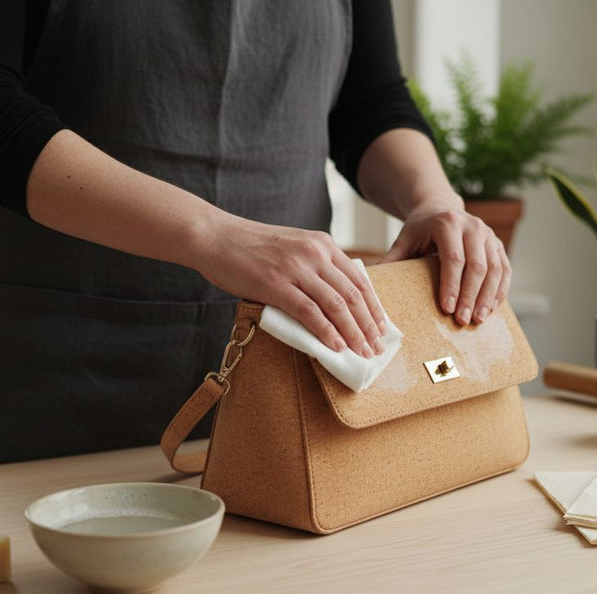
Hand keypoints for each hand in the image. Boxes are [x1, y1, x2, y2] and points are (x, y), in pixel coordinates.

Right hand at [197, 217, 385, 357]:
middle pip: (353, 295)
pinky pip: (310, 313)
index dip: (373, 307)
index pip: (359, 279)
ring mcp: (296, 269)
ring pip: (336, 306)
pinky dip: (326, 332)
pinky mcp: (276, 285)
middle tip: (377, 348)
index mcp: (323, 244)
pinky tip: (336, 347)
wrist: (215, 236)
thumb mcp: (293, 246)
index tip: (381, 328)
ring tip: (362, 353)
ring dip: (353, 333)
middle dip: (369, 326)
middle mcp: (315, 254)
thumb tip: (335, 300)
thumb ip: (315, 266)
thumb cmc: (250, 247)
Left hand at [380, 197, 511, 325]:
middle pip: (477, 266)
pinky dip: (500, 290)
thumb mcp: (404, 239)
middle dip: (470, 296)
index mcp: (448, 223)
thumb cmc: (420, 229)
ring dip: (487, 296)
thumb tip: (368, 284)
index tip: (446, 308)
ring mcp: (489, 235)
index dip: (452, 285)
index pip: (454, 258)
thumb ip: (392, 259)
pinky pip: (505, 269)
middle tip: (463, 320)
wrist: (441, 208)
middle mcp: (473, 226)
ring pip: (495, 268)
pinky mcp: (498, 244)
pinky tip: (492, 308)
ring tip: (478, 320)